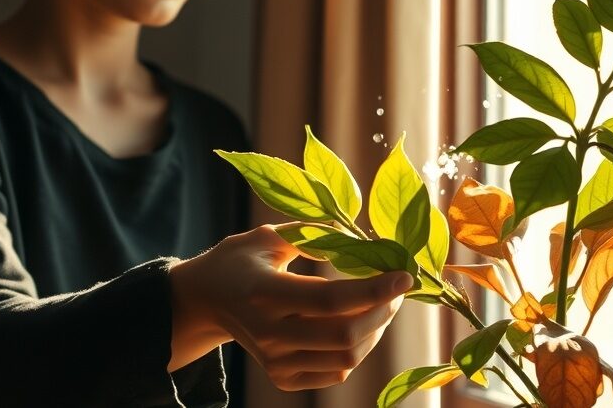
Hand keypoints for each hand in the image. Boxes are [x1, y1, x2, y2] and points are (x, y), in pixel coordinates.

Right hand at [169, 224, 412, 389]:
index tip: (405, 275)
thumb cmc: (241, 261)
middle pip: (345, 335)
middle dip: (383, 311)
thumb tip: (359, 240)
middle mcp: (268, 332)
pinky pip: (335, 372)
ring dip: (375, 331)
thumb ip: (311, 234)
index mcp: (265, 292)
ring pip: (346, 358)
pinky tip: (358, 325)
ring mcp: (274, 361)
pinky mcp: (282, 377)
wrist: (207, 301)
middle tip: (396, 289)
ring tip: (381, 305)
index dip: (375, 289)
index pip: (332, 299)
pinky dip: (357, 350)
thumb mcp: (266, 237)